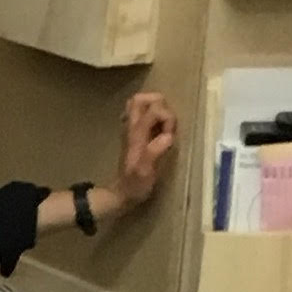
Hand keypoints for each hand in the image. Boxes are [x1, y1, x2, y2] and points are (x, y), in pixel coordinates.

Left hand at [108, 91, 178, 212]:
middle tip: (167, 125)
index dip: (167, 118)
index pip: (154, 109)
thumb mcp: (146, 172)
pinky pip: (142, 113)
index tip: (169, 136)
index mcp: (136, 134)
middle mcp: (131, 127)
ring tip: (164, 128)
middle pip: (141, 98)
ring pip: (141, 103)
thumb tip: (167, 137)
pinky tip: (158, 132)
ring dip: (157, 110)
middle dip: (160, 105)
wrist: (122, 193)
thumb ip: (154, 153)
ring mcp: (130, 129)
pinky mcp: (134, 133)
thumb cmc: (136, 185)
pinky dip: (153, 116)